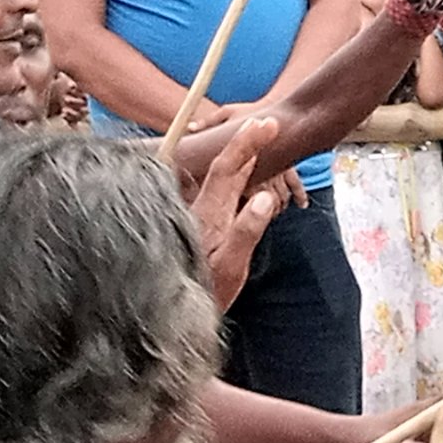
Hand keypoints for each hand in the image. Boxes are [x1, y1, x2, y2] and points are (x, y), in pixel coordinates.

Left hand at [185, 117, 285, 309]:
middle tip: (269, 123)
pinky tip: (247, 183)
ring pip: (224, 182)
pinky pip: (225, 196)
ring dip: (244, 160)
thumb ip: (246, 232)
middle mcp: (204, 213)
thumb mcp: (231, 267)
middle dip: (247, 143)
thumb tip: (265, 198)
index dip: (247, 143)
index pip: (229, 169)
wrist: (173, 319)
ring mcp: (204, 222)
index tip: (267, 124)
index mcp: (210, 215)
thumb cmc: (205, 295)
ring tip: (260, 144)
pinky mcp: (205, 232)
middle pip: (226, 169)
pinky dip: (240, 181)